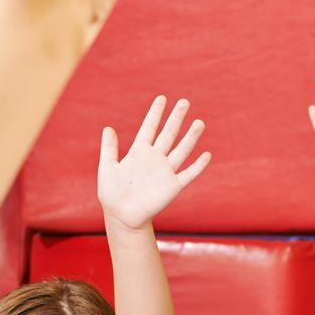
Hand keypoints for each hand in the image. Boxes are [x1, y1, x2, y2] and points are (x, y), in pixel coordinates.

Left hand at [98, 95, 210, 230]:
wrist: (122, 216)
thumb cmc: (111, 193)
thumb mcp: (107, 167)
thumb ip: (109, 148)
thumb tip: (108, 128)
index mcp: (138, 152)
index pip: (149, 127)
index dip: (156, 113)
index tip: (162, 99)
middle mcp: (154, 158)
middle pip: (168, 134)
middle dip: (176, 118)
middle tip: (184, 102)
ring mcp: (165, 172)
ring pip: (181, 150)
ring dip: (190, 137)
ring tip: (199, 122)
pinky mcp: (173, 186)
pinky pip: (188, 174)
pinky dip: (198, 165)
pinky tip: (206, 154)